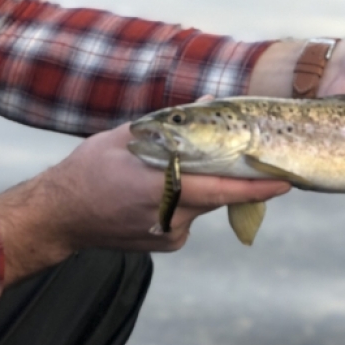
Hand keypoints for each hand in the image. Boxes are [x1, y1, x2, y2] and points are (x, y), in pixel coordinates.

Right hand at [0, 124, 289, 285]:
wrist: (60, 217)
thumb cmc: (88, 171)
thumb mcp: (124, 136)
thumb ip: (170, 122)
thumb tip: (208, 101)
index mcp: (157, 190)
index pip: (218, 189)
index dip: (254, 187)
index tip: (284, 182)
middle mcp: (167, 218)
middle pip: (216, 194)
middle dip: (232, 175)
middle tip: (248, 155)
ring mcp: (167, 235)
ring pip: (203, 204)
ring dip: (204, 184)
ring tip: (180, 165)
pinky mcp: (166, 243)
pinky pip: (190, 216)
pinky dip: (188, 198)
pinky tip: (163, 187)